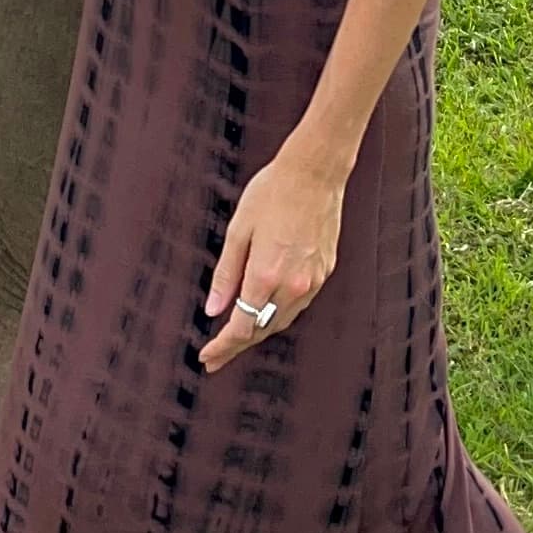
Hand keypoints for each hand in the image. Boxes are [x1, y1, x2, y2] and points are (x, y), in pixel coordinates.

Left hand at [199, 135, 348, 373]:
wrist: (315, 173)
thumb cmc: (272, 194)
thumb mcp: (238, 231)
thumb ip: (226, 274)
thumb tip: (213, 309)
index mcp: (266, 275)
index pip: (241, 326)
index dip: (222, 346)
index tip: (207, 357)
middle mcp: (293, 285)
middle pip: (262, 329)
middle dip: (237, 346)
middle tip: (215, 359)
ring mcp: (313, 281)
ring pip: (282, 320)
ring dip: (259, 332)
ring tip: (236, 339)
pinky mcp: (325, 272)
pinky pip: (298, 303)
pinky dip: (279, 313)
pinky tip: (266, 311)